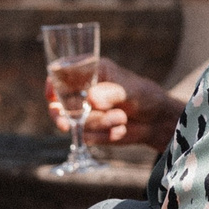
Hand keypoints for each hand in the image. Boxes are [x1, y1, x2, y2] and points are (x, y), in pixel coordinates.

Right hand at [50, 57, 180, 150]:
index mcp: (90, 71)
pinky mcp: (89, 130)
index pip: (60, 73)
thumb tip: (91, 99)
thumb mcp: (131, 91)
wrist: (156, 121)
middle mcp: (81, 91)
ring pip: (75, 123)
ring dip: (98, 125)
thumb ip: (112, 93)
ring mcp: (83, 112)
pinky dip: (104, 136)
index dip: (52, 84)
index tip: (51, 95)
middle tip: (66, 124)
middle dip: (63, 115)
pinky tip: (121, 130)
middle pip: (57, 103)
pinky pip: (86, 137)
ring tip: (121, 119)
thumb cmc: (144, 96)